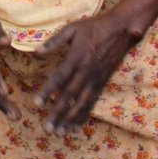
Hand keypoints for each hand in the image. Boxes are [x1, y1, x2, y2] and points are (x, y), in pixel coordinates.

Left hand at [37, 0, 157, 133]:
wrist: (121, 29)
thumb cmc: (94, 27)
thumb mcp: (72, 28)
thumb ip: (54, 41)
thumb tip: (36, 52)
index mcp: (76, 57)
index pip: (59, 78)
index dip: (47, 92)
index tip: (36, 104)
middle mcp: (86, 71)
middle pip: (69, 96)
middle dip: (57, 113)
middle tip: (47, 128)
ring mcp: (96, 79)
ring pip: (81, 103)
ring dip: (70, 119)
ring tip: (60, 132)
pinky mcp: (103, 82)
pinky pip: (93, 101)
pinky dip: (84, 114)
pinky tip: (77, 124)